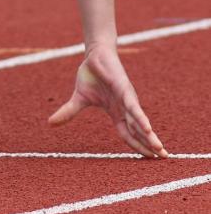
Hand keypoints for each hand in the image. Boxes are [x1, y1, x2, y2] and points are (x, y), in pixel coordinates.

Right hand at [48, 45, 167, 157]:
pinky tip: (147, 129)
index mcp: (116, 112)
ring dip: (149, 136)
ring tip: (158, 148)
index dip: (137, 146)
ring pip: (139, 121)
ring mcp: (126, 99)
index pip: (128, 134)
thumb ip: (68, 112)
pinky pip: (133, 106)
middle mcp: (125, 108)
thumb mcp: (78, 99)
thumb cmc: (91, 75)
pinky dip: (140, 118)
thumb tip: (50, 123)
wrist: (94, 55)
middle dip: (151, 145)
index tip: (148, 159)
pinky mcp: (124, 89)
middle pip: (138, 131)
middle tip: (164, 158)